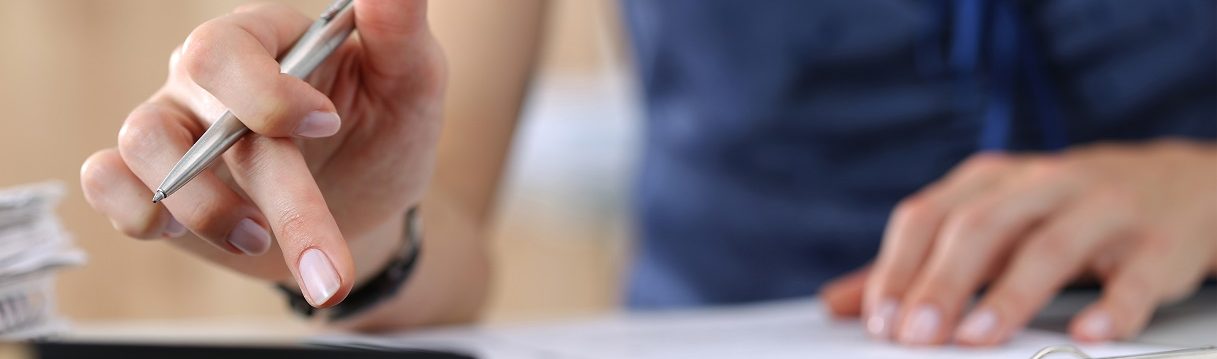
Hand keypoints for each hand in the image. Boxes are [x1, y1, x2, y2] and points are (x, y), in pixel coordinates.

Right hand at [80, 0, 444, 307]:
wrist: (365, 207)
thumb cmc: (385, 132)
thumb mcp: (411, 83)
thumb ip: (399, 31)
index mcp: (268, 39)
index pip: (227, 48)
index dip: (266, 94)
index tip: (328, 128)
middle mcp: (209, 76)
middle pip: (201, 108)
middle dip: (273, 193)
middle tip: (328, 264)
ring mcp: (174, 124)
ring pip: (141, 144)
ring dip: (204, 209)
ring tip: (260, 240)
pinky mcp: (151, 178)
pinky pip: (105, 181)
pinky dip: (137, 212)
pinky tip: (186, 232)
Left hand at [822, 140, 1216, 345]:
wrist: (1177, 185)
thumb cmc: (1059, 210)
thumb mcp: (986, 222)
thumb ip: (915, 262)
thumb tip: (839, 302)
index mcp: (991, 181)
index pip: (929, 217)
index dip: (897, 268)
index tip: (877, 320)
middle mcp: (1042, 185)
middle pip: (980, 229)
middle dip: (940, 284)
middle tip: (913, 337)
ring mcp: (1102, 209)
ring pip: (1049, 248)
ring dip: (1009, 297)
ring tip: (976, 339)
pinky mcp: (1156, 243)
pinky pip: (1134, 277)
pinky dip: (1112, 308)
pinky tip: (1086, 335)